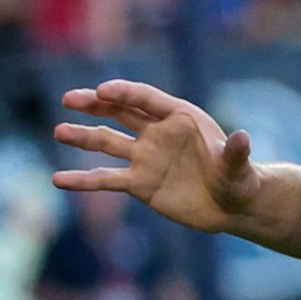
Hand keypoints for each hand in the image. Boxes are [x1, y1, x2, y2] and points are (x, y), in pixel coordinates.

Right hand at [53, 80, 257, 237]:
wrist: (231, 208)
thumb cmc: (239, 180)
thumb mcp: (240, 168)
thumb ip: (235, 154)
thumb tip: (242, 138)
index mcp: (179, 117)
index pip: (145, 98)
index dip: (123, 92)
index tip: (102, 92)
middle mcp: (156, 132)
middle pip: (118, 111)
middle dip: (94, 103)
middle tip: (69, 99)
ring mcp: (144, 157)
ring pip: (106, 141)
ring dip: (82, 136)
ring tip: (60, 132)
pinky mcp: (137, 183)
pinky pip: (105, 179)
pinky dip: (82, 180)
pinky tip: (58, 181)